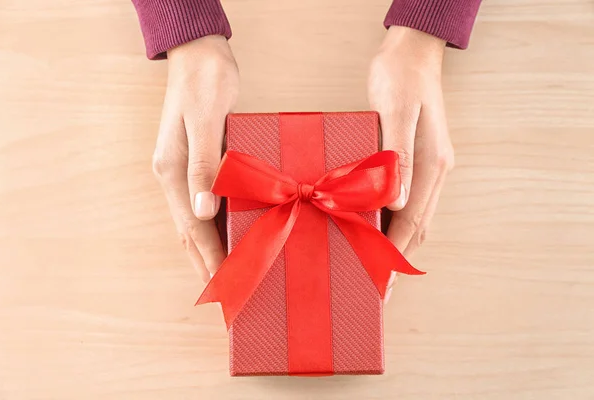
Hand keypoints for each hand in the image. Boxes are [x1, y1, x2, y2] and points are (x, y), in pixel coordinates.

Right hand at [152, 35, 238, 282]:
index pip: (192, 227)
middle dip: (207, 266)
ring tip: (227, 278)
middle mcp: (173, 176)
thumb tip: (203, 211)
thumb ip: (205, 164)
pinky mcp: (198, 163)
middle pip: (189, 233)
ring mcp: (183, 171)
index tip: (225, 289)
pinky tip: (229, 237)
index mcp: (172, 170)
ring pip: (194, 223)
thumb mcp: (205, 118)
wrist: (200, 53)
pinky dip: (215, 227)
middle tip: (226, 298)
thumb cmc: (205, 80)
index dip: (210, 260)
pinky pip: (204, 205)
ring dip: (209, 251)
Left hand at [368, 27, 454, 301]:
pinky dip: (392, 220)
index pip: (413, 221)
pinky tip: (375, 226)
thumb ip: (398, 157)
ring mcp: (427, 166)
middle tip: (377, 288)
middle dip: (397, 258)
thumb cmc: (400, 77)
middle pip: (416, 225)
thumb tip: (395, 204)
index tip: (383, 284)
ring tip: (374, 266)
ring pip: (413, 215)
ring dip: (396, 242)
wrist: (411, 52)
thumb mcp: (396, 112)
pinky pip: (406, 199)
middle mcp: (434, 170)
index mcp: (433, 165)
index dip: (397, 255)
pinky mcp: (414, 159)